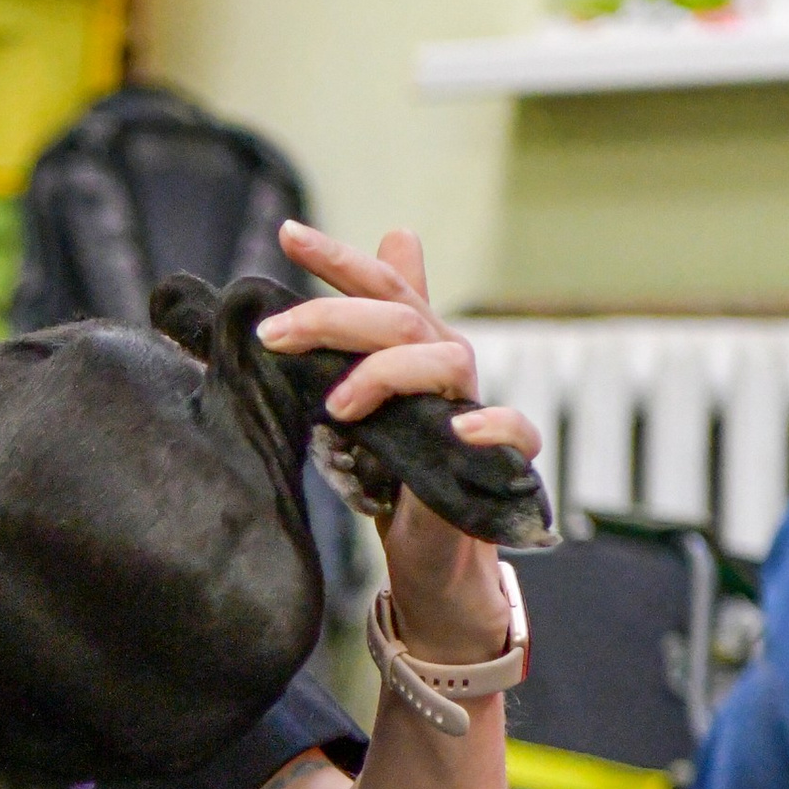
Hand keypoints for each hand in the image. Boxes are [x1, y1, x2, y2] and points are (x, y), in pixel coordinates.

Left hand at [258, 224, 542, 665]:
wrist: (432, 556)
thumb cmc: (398, 472)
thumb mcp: (365, 401)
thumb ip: (361, 336)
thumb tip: (373, 252)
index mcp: (413, 348)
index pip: (381, 288)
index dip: (339, 258)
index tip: (287, 232)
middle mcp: (446, 366)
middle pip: (401, 316)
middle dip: (333, 316)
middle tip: (273, 335)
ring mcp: (474, 409)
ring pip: (446, 358)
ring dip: (386, 372)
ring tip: (338, 406)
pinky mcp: (500, 460)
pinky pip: (515, 428)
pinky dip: (491, 425)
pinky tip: (457, 431)